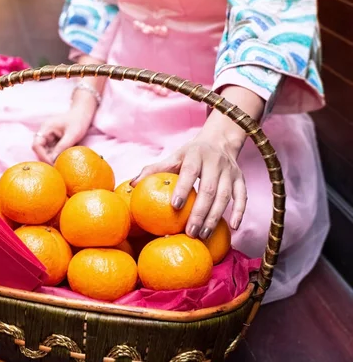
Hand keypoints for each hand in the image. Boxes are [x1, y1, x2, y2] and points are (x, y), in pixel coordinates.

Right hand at [32, 100, 95, 163]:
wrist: (83, 113)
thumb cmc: (78, 121)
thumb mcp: (72, 135)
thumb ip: (62, 147)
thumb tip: (53, 160)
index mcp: (46, 128)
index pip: (37, 145)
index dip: (42, 155)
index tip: (52, 163)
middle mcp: (44, 132)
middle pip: (39, 149)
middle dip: (46, 158)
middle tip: (56, 166)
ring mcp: (48, 136)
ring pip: (45, 151)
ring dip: (51, 157)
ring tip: (60, 163)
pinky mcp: (53, 140)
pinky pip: (51, 150)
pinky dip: (56, 155)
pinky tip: (62, 159)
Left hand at [130, 85, 265, 239]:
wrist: (219, 141)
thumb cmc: (190, 154)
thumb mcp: (174, 157)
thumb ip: (154, 170)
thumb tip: (131, 184)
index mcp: (195, 155)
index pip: (190, 172)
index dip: (183, 188)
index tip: (175, 206)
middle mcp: (215, 162)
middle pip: (209, 189)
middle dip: (199, 212)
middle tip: (189, 232)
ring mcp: (230, 171)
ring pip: (225, 196)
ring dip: (215, 217)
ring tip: (202, 235)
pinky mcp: (240, 179)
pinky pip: (242, 196)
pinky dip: (239, 212)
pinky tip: (233, 228)